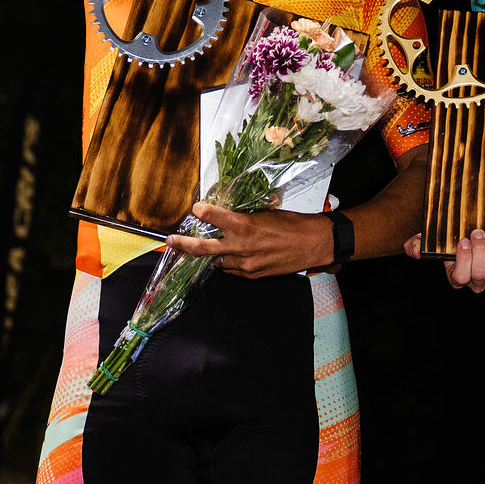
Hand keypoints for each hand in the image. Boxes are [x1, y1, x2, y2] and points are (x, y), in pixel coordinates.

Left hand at [163, 201, 335, 277]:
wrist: (313, 244)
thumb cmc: (293, 224)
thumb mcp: (267, 213)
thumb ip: (244, 218)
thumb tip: (227, 217)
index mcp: (246, 226)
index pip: (215, 218)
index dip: (202, 212)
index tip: (195, 208)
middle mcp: (242, 247)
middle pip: (203, 249)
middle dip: (184, 245)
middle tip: (171, 240)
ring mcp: (246, 264)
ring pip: (218, 261)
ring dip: (213, 254)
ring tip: (209, 248)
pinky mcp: (252, 275)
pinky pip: (233, 270)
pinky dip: (230, 262)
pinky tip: (234, 256)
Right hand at [404, 227, 484, 292]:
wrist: (477, 234)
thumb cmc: (452, 239)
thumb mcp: (431, 240)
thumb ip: (417, 244)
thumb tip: (415, 251)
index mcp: (456, 277)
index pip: (460, 277)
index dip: (463, 261)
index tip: (463, 241)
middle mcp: (475, 282)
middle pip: (479, 275)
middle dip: (479, 252)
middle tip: (478, 233)